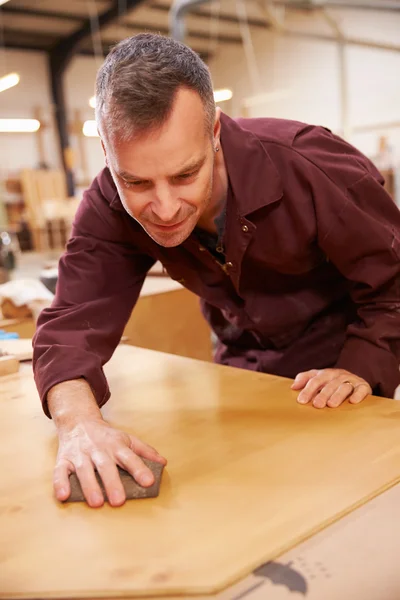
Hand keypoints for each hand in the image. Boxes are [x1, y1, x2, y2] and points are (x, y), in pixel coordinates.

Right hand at [47, 378, 165, 507]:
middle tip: (119, 500)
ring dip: (89, 486)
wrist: (78, 421)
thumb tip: (163, 463)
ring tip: (96, 503)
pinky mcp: (64, 459)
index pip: (130, 457)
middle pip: (106, 466)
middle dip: (112, 483)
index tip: (149, 481)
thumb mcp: (127, 439)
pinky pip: (60, 471)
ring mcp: (80, 454)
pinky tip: (63, 496)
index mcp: (116, 445)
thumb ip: (144, 451)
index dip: (139, 469)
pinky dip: (60, 483)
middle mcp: (98, 449)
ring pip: (84, 470)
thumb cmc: (106, 436)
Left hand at [291, 368, 371, 408]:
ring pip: (344, 387)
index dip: (308, 390)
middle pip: (329, 384)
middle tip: (317, 405)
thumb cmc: (331, 382)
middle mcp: (338, 375)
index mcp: (325, 373)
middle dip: (322, 394)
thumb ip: (304, 379)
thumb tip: (293, 387)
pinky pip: (361, 389)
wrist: (355, 378)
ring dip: (337, 395)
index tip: (301, 401)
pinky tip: (353, 401)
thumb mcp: (318, 378)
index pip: (315, 380)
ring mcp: (351, 380)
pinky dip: (358, 395)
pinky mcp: (363, 386)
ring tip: (331, 405)